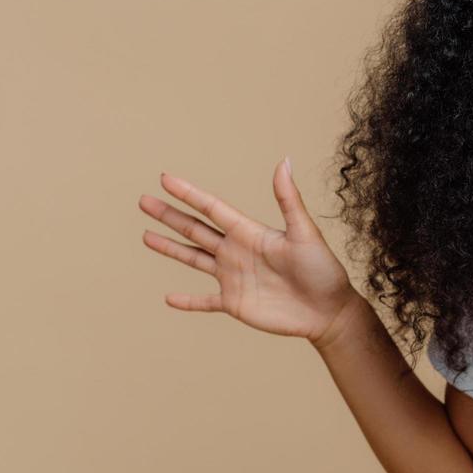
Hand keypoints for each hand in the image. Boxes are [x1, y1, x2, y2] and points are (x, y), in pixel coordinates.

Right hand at [138, 157, 359, 344]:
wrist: (329, 311)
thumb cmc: (323, 269)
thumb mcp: (305, 232)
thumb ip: (289, 200)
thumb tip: (284, 161)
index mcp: (251, 232)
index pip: (212, 208)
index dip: (189, 194)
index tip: (165, 178)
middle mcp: (237, 252)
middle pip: (195, 229)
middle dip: (169, 216)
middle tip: (143, 201)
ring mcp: (234, 278)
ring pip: (194, 259)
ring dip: (170, 248)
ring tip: (146, 236)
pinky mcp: (235, 303)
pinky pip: (205, 301)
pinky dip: (187, 301)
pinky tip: (168, 298)